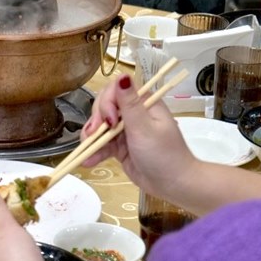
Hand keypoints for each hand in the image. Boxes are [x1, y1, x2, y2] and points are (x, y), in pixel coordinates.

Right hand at [81, 74, 196, 197]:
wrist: (173, 186)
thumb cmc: (163, 155)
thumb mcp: (144, 128)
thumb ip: (130, 104)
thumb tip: (122, 74)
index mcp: (144, 103)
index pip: (116, 91)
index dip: (106, 103)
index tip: (108, 121)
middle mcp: (133, 113)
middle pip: (104, 107)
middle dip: (96, 121)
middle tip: (94, 136)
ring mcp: (126, 130)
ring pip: (100, 126)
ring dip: (91, 138)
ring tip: (87, 153)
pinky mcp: (120, 147)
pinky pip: (102, 144)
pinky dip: (94, 151)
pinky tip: (88, 161)